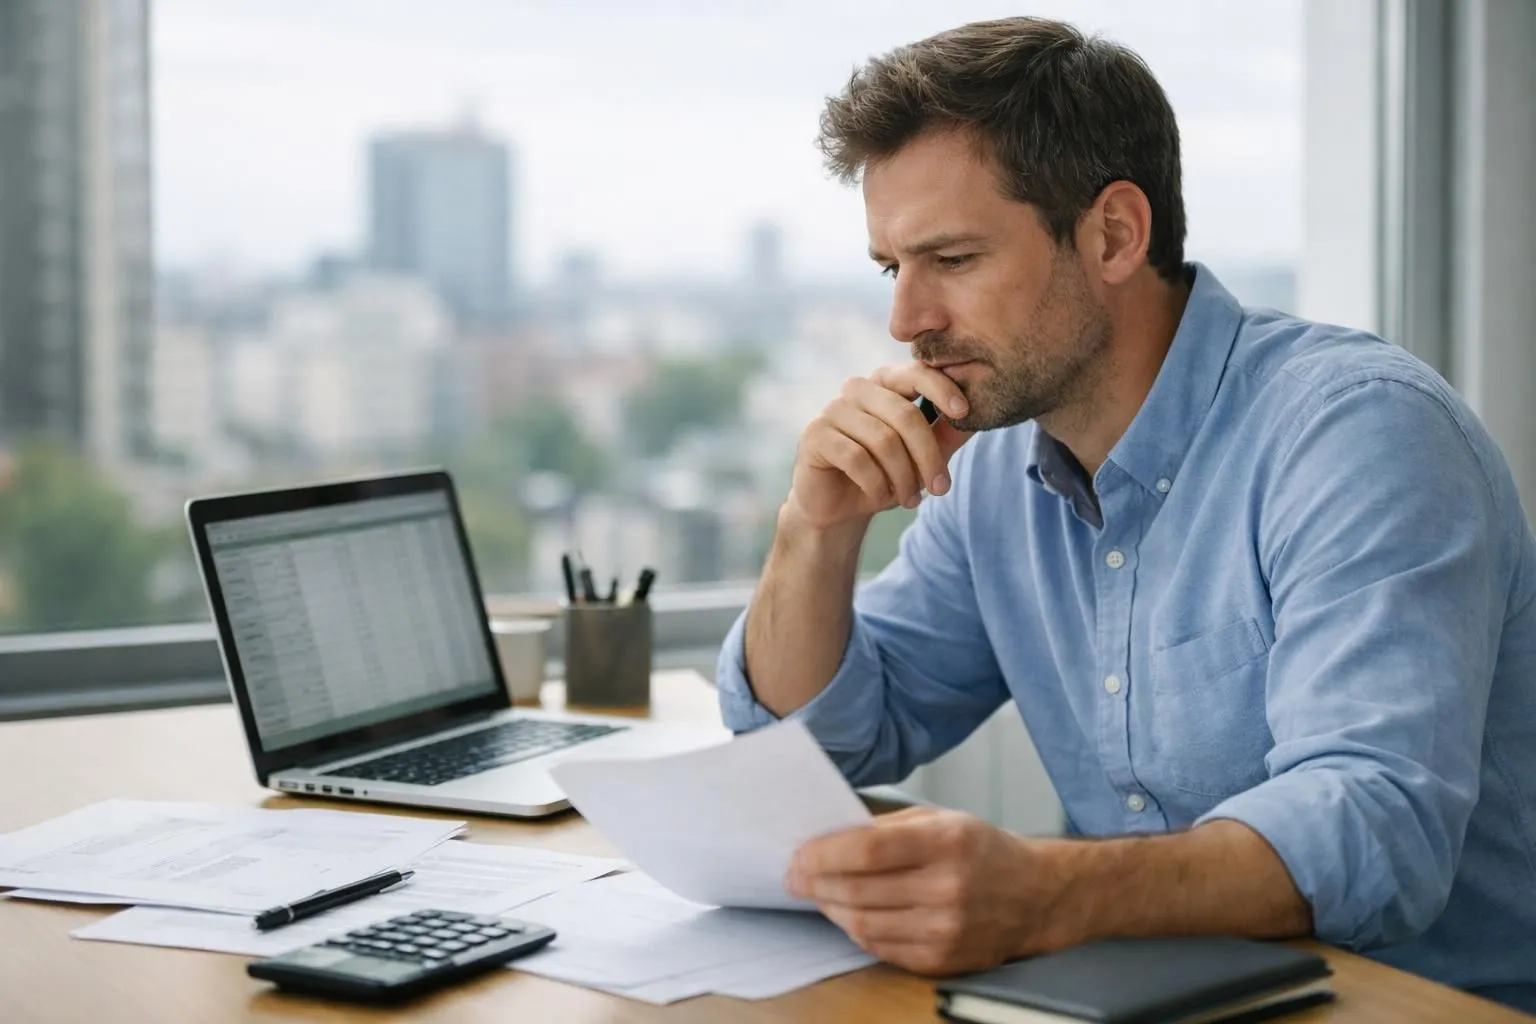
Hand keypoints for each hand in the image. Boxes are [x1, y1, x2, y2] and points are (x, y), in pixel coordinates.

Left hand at [785, 807, 1070, 974]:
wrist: (1035, 896)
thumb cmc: (980, 850)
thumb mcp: (940, 819)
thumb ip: (886, 828)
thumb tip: (828, 838)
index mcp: (946, 842)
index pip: (867, 851)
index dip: (823, 854)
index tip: (797, 855)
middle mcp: (947, 888)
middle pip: (858, 891)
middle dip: (815, 883)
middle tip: (794, 876)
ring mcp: (945, 930)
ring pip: (862, 924)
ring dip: (830, 908)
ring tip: (817, 893)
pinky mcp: (941, 959)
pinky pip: (879, 947)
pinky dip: (855, 930)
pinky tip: (847, 913)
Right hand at [786, 363, 972, 530]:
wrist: (838, 508)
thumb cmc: (883, 474)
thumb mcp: (922, 456)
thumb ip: (947, 434)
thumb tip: (983, 413)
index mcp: (885, 383)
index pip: (916, 373)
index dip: (942, 389)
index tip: (964, 412)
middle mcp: (857, 389)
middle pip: (904, 416)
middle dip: (928, 457)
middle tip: (941, 489)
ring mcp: (832, 410)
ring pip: (883, 440)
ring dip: (903, 477)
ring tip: (909, 500)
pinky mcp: (815, 436)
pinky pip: (857, 458)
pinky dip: (876, 484)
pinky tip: (880, 495)